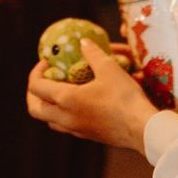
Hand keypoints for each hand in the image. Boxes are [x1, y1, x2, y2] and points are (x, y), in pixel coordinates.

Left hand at [27, 38, 156, 151]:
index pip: (36, 87)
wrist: (142, 129)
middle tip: (45, 79)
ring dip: (48, 106)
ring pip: (49, 121)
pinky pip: (65, 126)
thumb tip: (83, 42)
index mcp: (66, 100)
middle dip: (34, 93)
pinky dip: (63, 114)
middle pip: (35, 109)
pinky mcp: (87, 136)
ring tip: (60, 90)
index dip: (36, 71)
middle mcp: (65, 118)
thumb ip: (93, 53)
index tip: (48, 62)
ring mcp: (76, 130)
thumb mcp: (109, 69)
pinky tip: (79, 103)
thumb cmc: (125, 98)